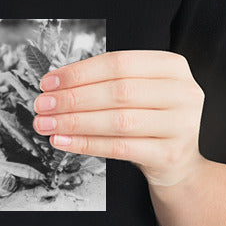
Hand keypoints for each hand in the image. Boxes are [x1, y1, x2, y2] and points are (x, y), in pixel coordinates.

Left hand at [32, 50, 206, 189]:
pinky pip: (120, 148)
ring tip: (47, 124)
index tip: (49, 82)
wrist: (179, 163)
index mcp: (172, 66)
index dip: (79, 72)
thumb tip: (55, 87)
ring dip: (75, 122)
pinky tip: (63, 142)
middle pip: (118, 91)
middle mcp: (183, 92)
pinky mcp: (170, 154)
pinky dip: (86, 144)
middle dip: (73, 98)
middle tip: (43, 105)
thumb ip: (106, 83)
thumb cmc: (151, 121)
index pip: (118, 63)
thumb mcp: (139, 92)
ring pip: (118, 120)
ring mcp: (181, 124)